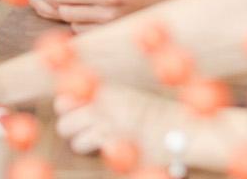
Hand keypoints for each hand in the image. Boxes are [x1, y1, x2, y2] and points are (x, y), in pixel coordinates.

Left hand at [54, 83, 182, 160]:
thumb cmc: (156, 114)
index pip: (64, 100)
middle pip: (65, 124)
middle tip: (88, 132)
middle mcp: (103, 108)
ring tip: (102, 142)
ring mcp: (109, 129)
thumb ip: (101, 98)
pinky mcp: (117, 148)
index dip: (66, 109)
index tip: (73, 113)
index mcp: (105, 92)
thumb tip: (66, 102)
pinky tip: (115, 149)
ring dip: (86, 145)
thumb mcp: (128, 97)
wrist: (182, 129)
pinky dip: (102, 154)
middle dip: (72, 131)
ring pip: (77, 142)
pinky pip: (96, 154)